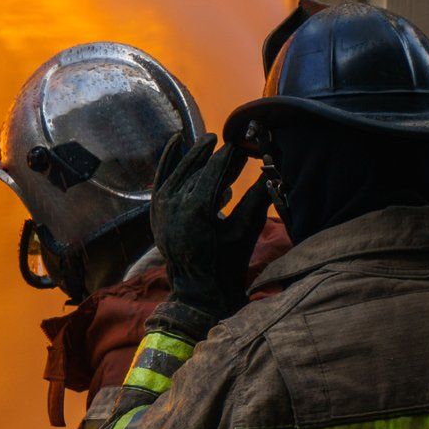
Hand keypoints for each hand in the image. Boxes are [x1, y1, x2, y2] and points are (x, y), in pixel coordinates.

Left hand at [150, 133, 270, 323]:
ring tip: (212, 142)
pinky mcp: (156, 211)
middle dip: (214, 155)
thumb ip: (257, 198)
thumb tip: (272, 169)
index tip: (241, 143)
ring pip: (179, 173)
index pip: (212, 172)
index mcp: (195, 212)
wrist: (198, 289)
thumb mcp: (245, 231)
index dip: (228, 156)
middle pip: (196, 171)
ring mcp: (161, 209)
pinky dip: (168, 160)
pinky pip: (161, 179)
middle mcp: (173, 207)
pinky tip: (176, 139)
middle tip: (231, 141)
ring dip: (195, 157)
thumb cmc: (226, 262)